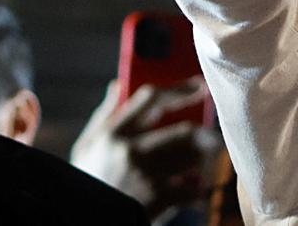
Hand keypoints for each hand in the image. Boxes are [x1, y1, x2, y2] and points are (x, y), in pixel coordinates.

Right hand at [70, 80, 220, 221]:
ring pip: (193, 158)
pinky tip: (190, 189)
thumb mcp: (87, 147)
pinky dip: (196, 189)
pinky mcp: (159, 198)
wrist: (89, 220)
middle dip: (203, 132)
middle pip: (184, 131)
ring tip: (197, 162)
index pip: (151, 98)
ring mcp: (147, 175)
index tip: (198, 86)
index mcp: (113, 134)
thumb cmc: (90, 181)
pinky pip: (194, 188)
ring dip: (200, 160)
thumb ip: (104, 115)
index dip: (179, 89)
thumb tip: (116, 85)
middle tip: (211, 134)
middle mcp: (131, 151)